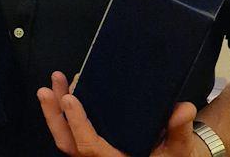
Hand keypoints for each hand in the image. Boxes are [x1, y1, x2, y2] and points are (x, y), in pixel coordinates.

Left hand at [37, 71, 200, 155]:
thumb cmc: (172, 156)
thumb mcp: (179, 147)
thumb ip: (179, 129)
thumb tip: (183, 108)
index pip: (89, 148)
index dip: (78, 124)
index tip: (70, 99)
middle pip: (67, 143)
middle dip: (54, 115)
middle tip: (47, 90)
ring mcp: (92, 151)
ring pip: (65, 135)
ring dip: (55, 108)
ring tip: (54, 81)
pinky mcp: (90, 142)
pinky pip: (71, 130)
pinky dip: (64, 110)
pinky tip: (63, 89)